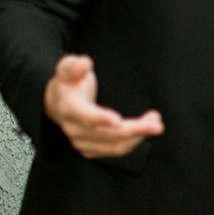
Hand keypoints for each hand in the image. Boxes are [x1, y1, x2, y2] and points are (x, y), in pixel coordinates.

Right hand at [43, 54, 163, 157]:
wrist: (57, 102)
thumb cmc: (68, 83)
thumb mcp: (67, 68)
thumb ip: (75, 65)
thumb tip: (84, 64)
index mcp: (68, 107)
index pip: (84, 116)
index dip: (101, 119)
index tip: (118, 121)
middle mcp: (74, 128)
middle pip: (107, 134)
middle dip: (134, 130)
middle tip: (156, 122)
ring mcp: (81, 141)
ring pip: (114, 146)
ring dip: (138, 136)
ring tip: (155, 122)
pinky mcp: (90, 149)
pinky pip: (114, 150)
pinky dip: (133, 142)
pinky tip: (144, 130)